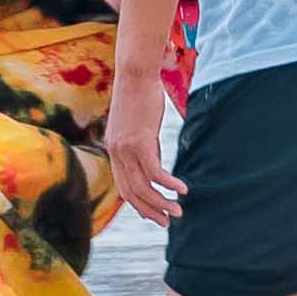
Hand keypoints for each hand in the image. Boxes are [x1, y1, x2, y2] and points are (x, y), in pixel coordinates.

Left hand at [98, 66, 178, 228]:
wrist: (135, 74)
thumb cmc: (139, 96)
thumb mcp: (137, 125)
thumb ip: (141, 145)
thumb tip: (152, 160)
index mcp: (113, 151)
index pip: (124, 188)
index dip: (139, 205)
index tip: (154, 215)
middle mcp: (116, 153)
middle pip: (132, 193)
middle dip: (151, 211)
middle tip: (168, 221)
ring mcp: (126, 149)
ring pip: (144, 187)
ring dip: (162, 203)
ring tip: (178, 212)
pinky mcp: (140, 142)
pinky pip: (155, 172)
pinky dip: (170, 184)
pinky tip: (183, 190)